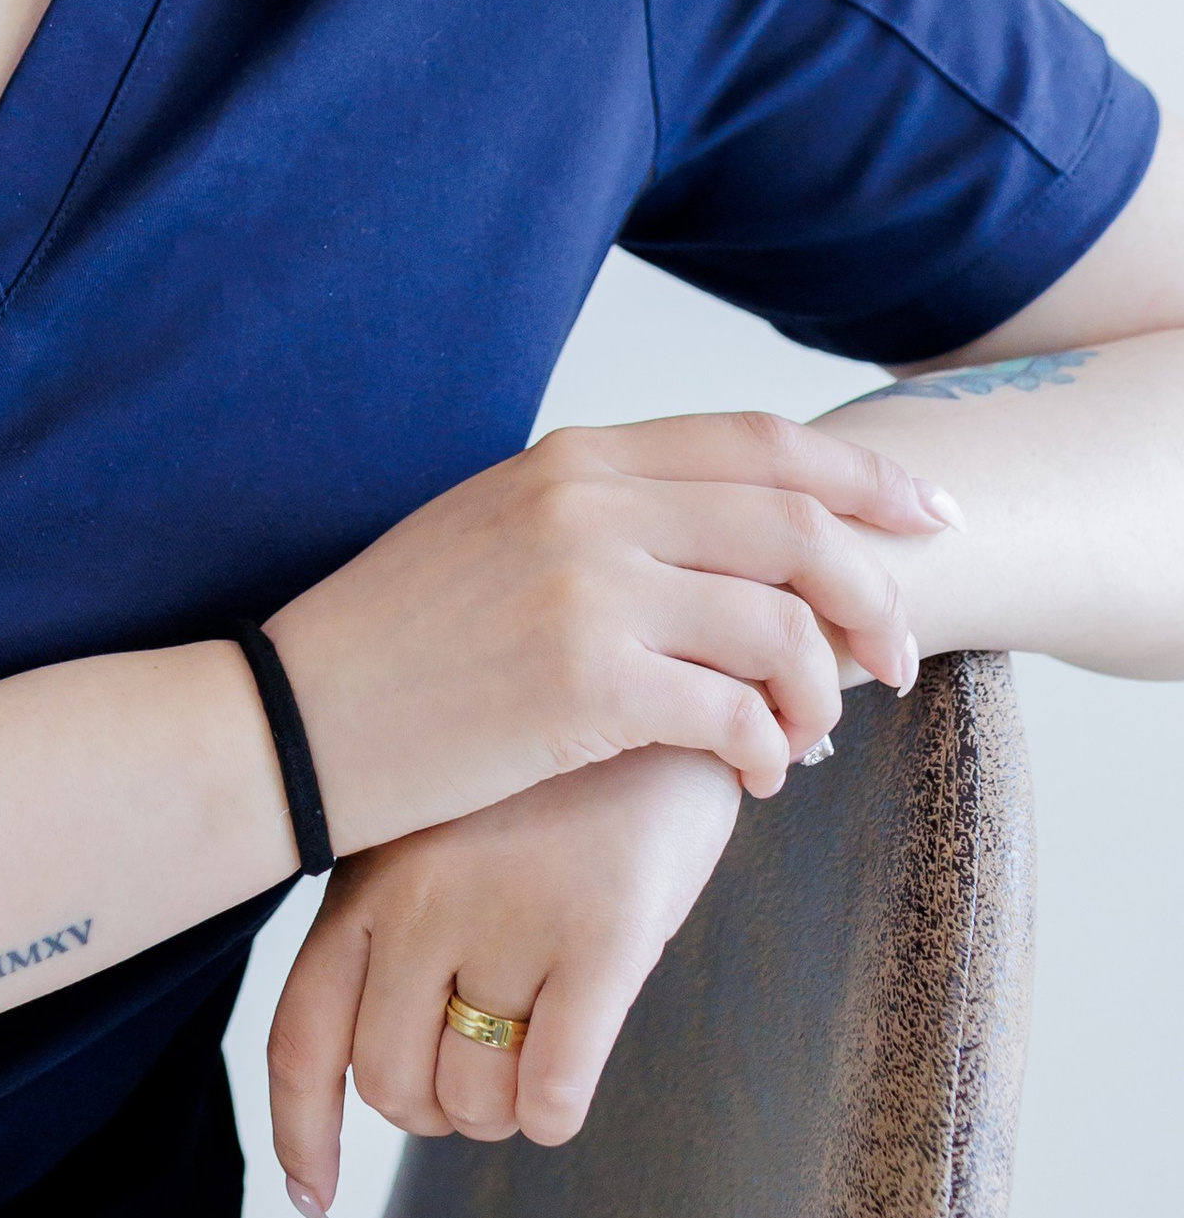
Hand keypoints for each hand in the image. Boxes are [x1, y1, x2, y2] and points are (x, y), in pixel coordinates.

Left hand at [265, 748, 743, 1211]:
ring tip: (537, 1043)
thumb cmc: (545, 783)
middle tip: (487, 1061)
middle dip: (440, 1107)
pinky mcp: (599, 934)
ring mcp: (507, 915)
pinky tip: (570, 1076)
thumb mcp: (437, 832)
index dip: (303, 1136)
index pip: (301, 1038)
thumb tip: (373, 1077)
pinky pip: (551, 1093)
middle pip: (392, 1088)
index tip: (316, 1198)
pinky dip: (554, 1111)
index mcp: (367, 877)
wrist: (660, 687)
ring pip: (473, 1101)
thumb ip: (392, 932)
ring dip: (503, 1108)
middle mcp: (421, 899)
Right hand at [267, 412, 955, 852]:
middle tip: (896, 658)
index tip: (927, 517)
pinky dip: (768, 749)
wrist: (292, 719)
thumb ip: (601, 513)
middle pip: (796, 525)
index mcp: (572, 458)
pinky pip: (734, 713)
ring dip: (823, 691)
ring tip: (807, 737)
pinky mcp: (583, 685)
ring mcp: (586, 590)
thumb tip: (724, 536)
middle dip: (872, 595)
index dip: (863, 476)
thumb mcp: (493, 532)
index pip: (759, 442)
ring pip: (780, 625)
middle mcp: (587, 504)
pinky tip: (754, 775)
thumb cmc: (393, 641)